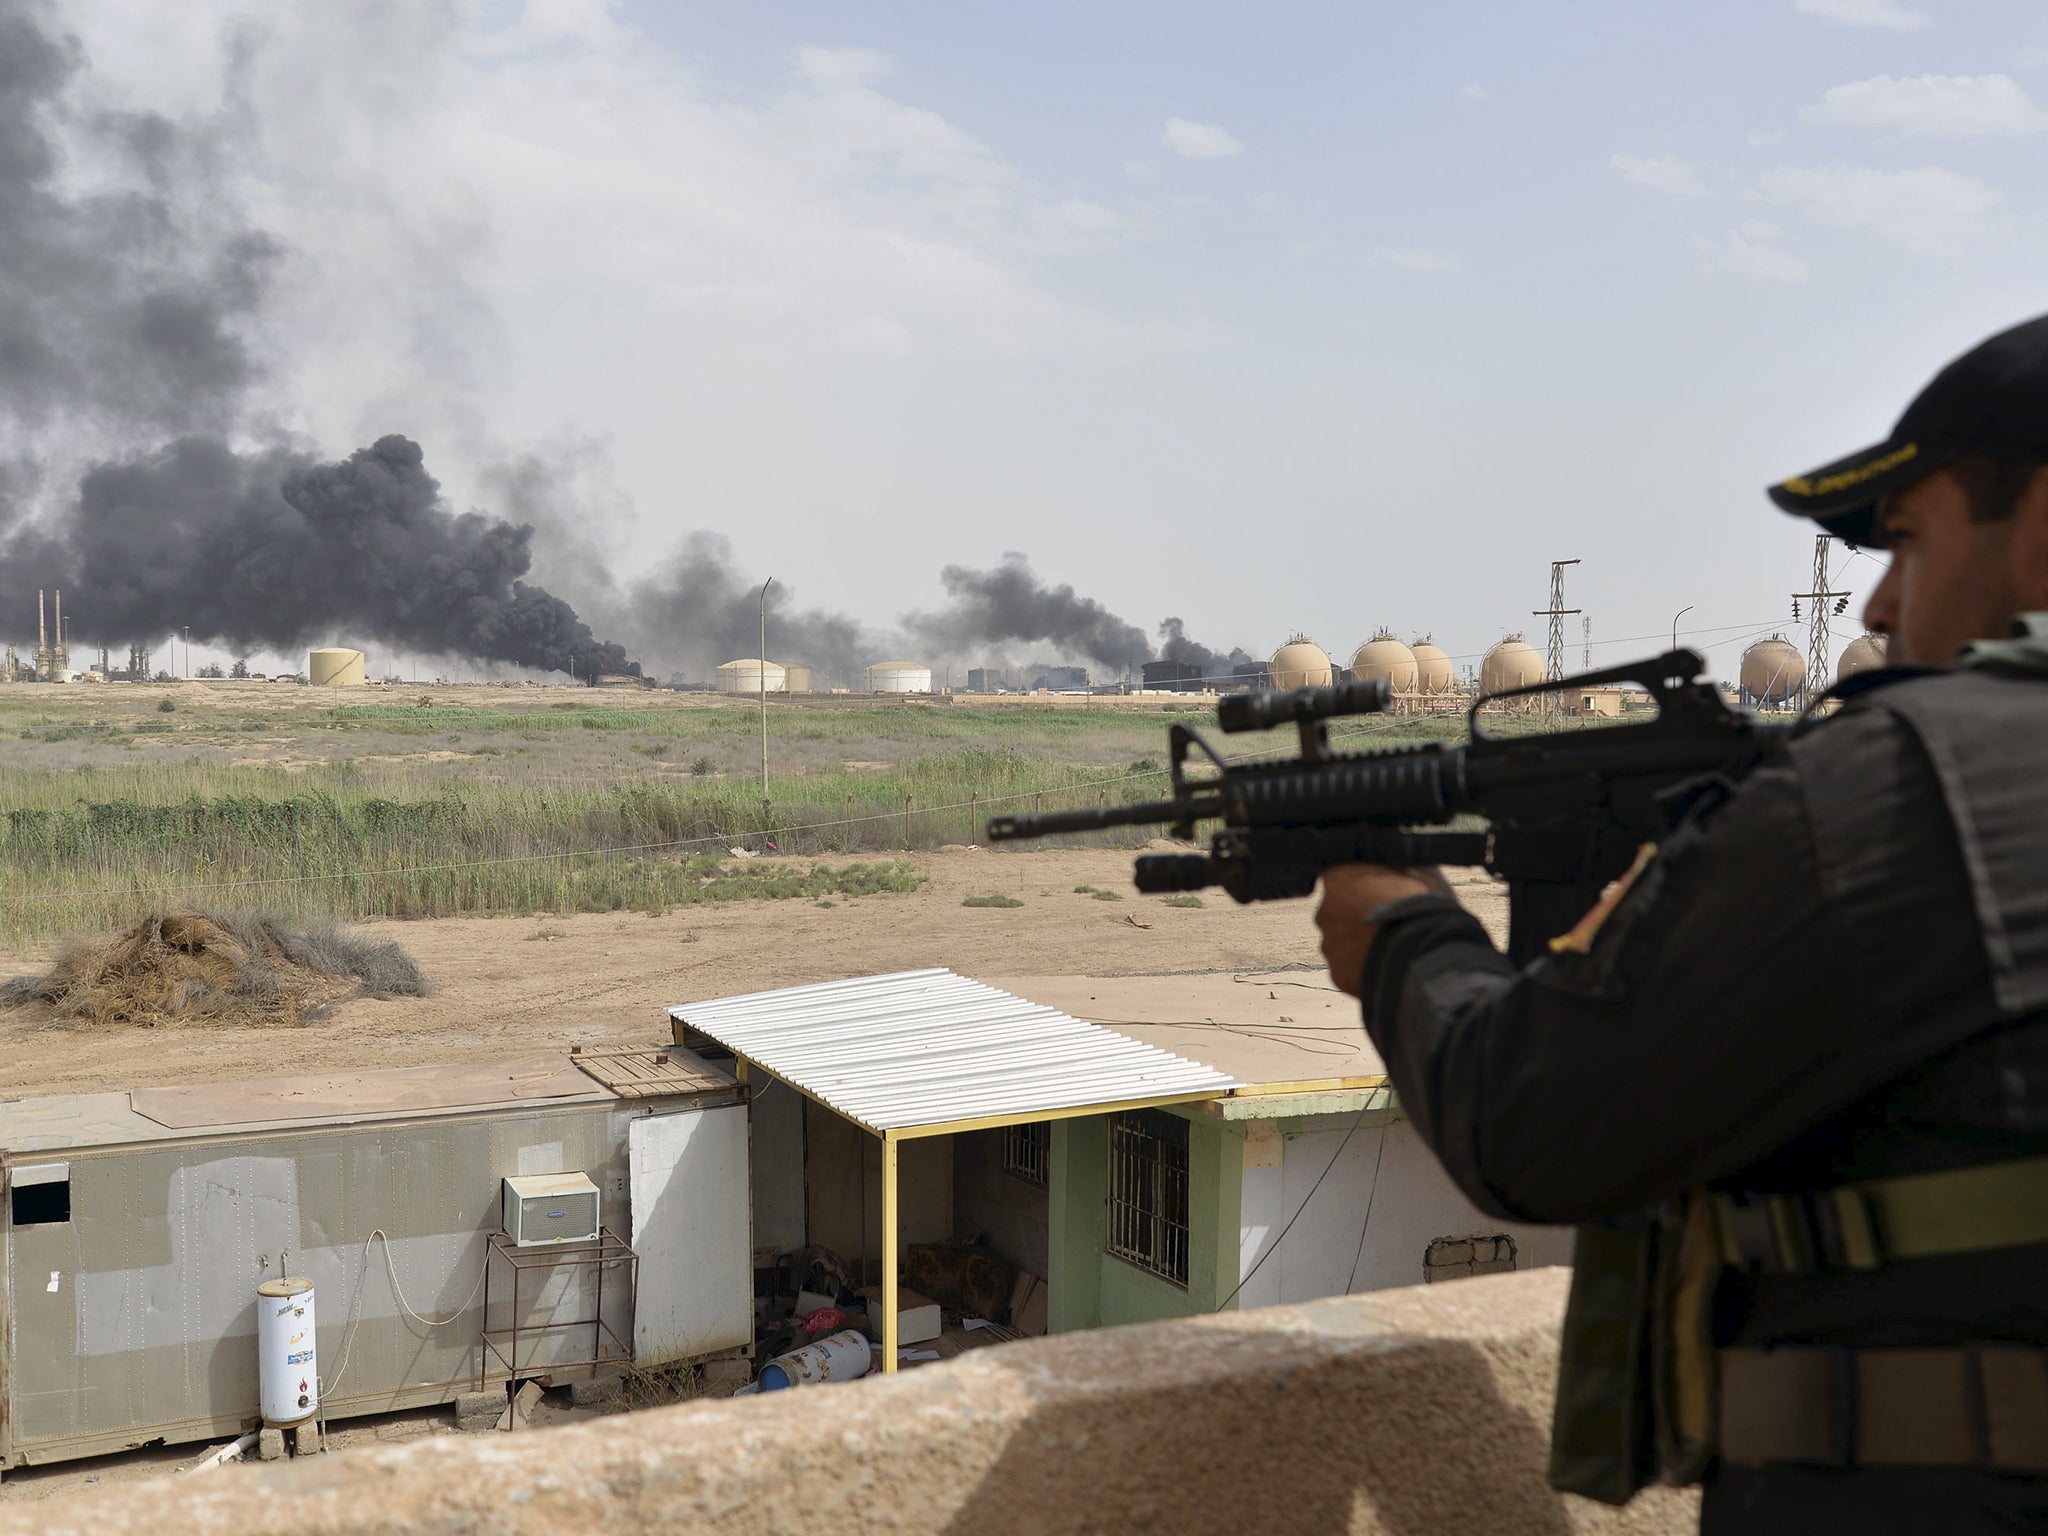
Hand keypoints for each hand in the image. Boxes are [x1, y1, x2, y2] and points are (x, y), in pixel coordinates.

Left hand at [1316, 864, 1451, 997]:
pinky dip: (1364, 968)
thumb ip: (1396, 866)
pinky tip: (1388, 966)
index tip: (1383, 891)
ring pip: (1342, 941)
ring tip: (1392, 946)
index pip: (1342, 875)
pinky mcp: (1338, 975)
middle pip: (1338, 909)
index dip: (1364, 883)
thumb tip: (1399, 860)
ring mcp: (1329, 945)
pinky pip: (1349, 968)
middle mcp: (1324, 910)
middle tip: (1389, 920)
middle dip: (1359, 914)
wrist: (1426, 958)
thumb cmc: (1424, 908)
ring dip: (1361, 942)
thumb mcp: (1418, 872)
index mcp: (1339, 878)